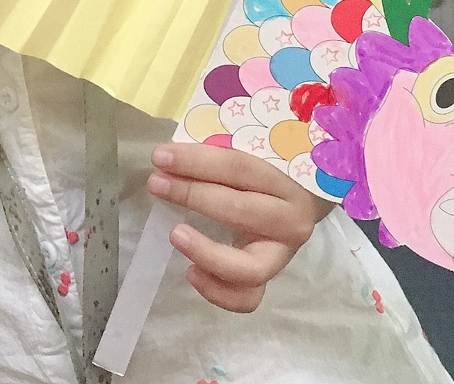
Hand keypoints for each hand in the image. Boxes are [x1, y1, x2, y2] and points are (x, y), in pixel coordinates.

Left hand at [148, 142, 332, 312]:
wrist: (296, 205)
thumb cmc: (264, 174)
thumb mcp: (250, 158)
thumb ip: (218, 154)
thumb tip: (169, 157)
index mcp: (287, 181)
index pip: (238, 167)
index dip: (197, 161)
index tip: (161, 156)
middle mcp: (290, 220)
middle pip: (239, 209)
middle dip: (191, 194)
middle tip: (157, 183)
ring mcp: (282, 255)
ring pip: (248, 267)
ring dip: (206, 251)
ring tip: (175, 234)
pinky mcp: (269, 280)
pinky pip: (247, 298)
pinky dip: (218, 291)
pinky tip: (190, 272)